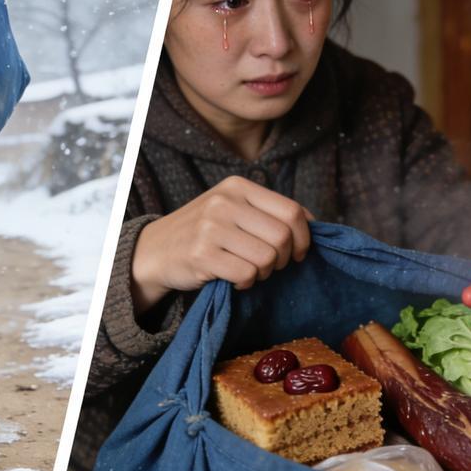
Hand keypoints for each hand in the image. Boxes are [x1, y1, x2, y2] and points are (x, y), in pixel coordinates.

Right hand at [130, 176, 313, 314]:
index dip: (305, 237)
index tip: (298, 253)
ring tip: (249, 271)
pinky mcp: (202, 255)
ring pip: (267, 258)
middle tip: (271, 266)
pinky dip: (246, 284)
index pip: (292, 211)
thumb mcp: (232, 209)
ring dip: (265, 273)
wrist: (154, 250)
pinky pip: (246, 275)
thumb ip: (268, 212)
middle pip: (283, 237)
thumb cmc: (203, 232)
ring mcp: (211, 227)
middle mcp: (224, 202)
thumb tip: (316, 225)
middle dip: (284, 259)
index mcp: (237, 187)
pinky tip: (234, 280)